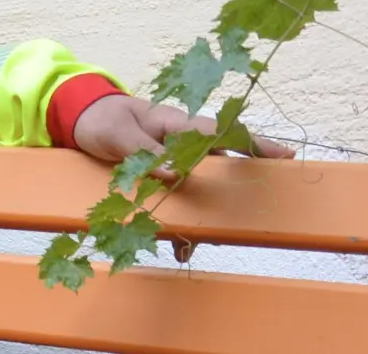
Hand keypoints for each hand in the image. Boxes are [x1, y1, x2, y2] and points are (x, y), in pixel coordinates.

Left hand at [71, 95, 293, 262]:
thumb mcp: (119, 134)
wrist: (81, 119)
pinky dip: (182, 225)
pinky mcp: (163, 179)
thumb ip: (146, 153)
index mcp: (180, 126)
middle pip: (221, 173)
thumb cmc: (105, 118)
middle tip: (239, 226)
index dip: (256, 145)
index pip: (224, 133)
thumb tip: (176, 175)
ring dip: (202, 221)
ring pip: (203, 194)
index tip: (286, 157)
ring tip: (194, 246)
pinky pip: (180, 204)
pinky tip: (178, 248)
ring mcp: (176, 164)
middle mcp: (185, 146)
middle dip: (231, 201)